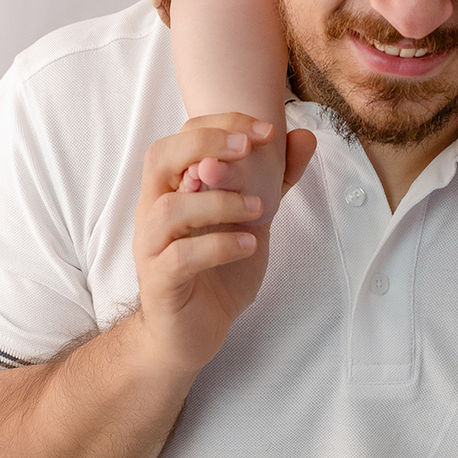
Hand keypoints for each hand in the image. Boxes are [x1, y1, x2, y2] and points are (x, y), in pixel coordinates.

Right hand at [132, 114, 316, 378]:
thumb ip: (274, 178)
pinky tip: (250, 245)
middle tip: (247, 149)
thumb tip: (305, 136)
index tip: (266, 130)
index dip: (223, 124)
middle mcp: (154, 210)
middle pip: (158, 157)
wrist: (190, 332)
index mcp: (173, 187)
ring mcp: (151, 246)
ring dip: (219, 202)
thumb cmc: (217, 267)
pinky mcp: (160, 282)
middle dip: (204, 144)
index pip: (183, 134)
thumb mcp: (251, 217)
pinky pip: (180, 257)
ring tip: (260, 210)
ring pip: (169, 209)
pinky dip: (219, 245)